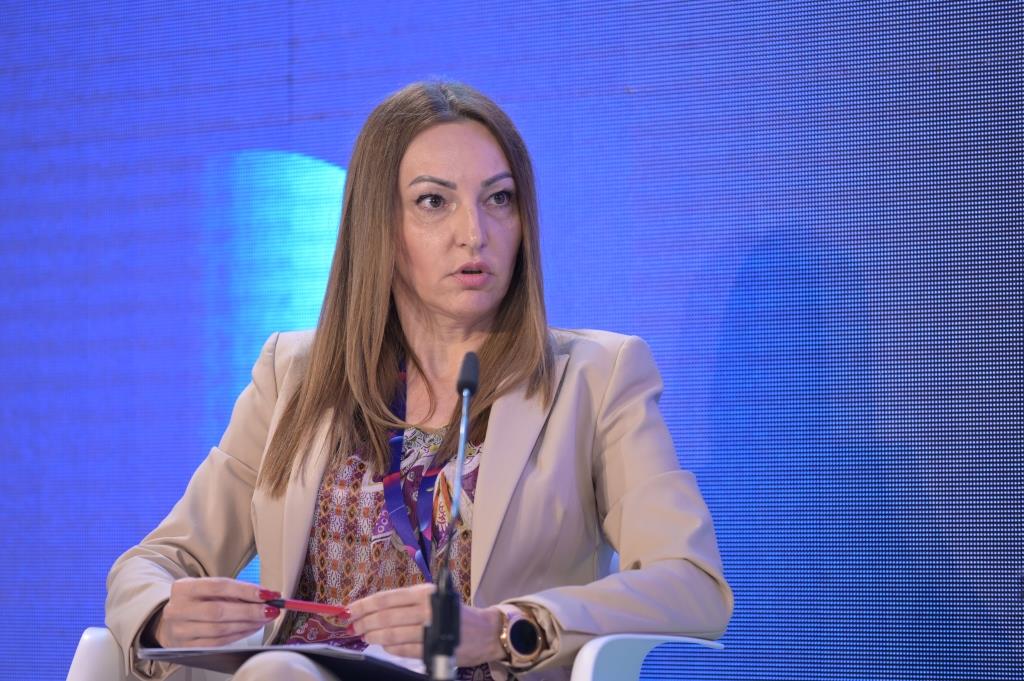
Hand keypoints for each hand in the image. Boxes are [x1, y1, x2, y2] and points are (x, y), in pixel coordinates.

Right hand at [148, 577, 279, 647]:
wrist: (169, 622)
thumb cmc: (195, 602)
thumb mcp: (207, 589)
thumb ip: (232, 591)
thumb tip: (265, 595)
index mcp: (183, 588)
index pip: (218, 587)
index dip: (245, 590)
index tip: (267, 594)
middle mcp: (178, 609)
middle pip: (218, 611)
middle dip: (249, 611)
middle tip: (271, 609)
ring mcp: (181, 631)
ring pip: (220, 629)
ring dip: (248, 624)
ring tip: (265, 618)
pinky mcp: (188, 647)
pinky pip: (219, 642)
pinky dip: (239, 635)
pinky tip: (252, 628)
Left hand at [347, 583, 504, 666]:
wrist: (484, 631)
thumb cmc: (453, 613)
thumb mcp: (432, 598)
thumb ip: (406, 602)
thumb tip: (372, 609)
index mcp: (424, 592)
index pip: (387, 598)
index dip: (365, 604)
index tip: (351, 609)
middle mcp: (426, 608)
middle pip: (386, 616)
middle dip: (365, 622)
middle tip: (354, 626)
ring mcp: (430, 629)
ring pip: (392, 634)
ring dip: (375, 636)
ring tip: (366, 636)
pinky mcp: (433, 647)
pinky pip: (404, 650)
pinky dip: (391, 649)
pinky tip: (385, 646)